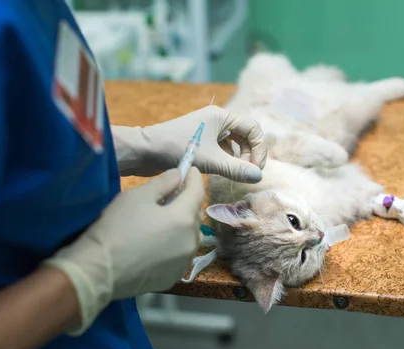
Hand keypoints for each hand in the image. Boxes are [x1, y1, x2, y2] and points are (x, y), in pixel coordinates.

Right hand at [43, 168, 203, 334]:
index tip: (190, 169)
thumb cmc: (117, 228)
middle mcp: (191, 240)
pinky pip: (181, 255)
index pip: (197, 192)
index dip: (194, 178)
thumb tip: (178, 175)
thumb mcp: (138, 197)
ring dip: (185, 225)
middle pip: (195, 215)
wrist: (99, 270)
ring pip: (192, 237)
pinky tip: (161, 244)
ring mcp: (184, 261)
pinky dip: (176, 245)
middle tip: (174, 193)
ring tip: (168, 220)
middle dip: (188, 202)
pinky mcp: (174, 276)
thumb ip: (163, 183)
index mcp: (184, 217)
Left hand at [113, 105, 266, 181]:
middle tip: (247, 173)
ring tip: (234, 174)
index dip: (259, 149)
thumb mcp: (210, 160)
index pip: (253, 129)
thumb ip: (236, 169)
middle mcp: (217, 120)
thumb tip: (259, 176)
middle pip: (246, 136)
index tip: (255, 168)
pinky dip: (226, 161)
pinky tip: (222, 172)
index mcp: (222, 116)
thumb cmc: (175, 149)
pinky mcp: (200, 142)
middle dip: (250, 155)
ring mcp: (208, 131)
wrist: (144, 151)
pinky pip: (222, 150)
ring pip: (234, 145)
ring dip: (238, 159)